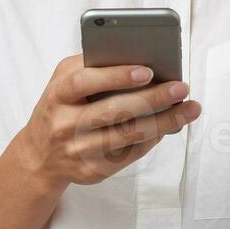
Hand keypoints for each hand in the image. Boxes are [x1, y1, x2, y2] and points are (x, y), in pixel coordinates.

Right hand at [17, 54, 200, 187]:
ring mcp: (78, 151)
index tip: (148, 71)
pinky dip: (154, 138)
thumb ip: (92, 64)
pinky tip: (171, 126)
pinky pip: (130, 154)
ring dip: (165, 122)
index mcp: (58, 94)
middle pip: (115, 111)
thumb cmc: (61, 106)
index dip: (116, 76)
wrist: (39, 155)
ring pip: (128, 136)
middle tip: (182, 87)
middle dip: (154, 99)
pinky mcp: (93, 171)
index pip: (86, 82)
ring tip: (190, 108)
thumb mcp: (64, 79)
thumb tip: (140, 57)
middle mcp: (65, 124)